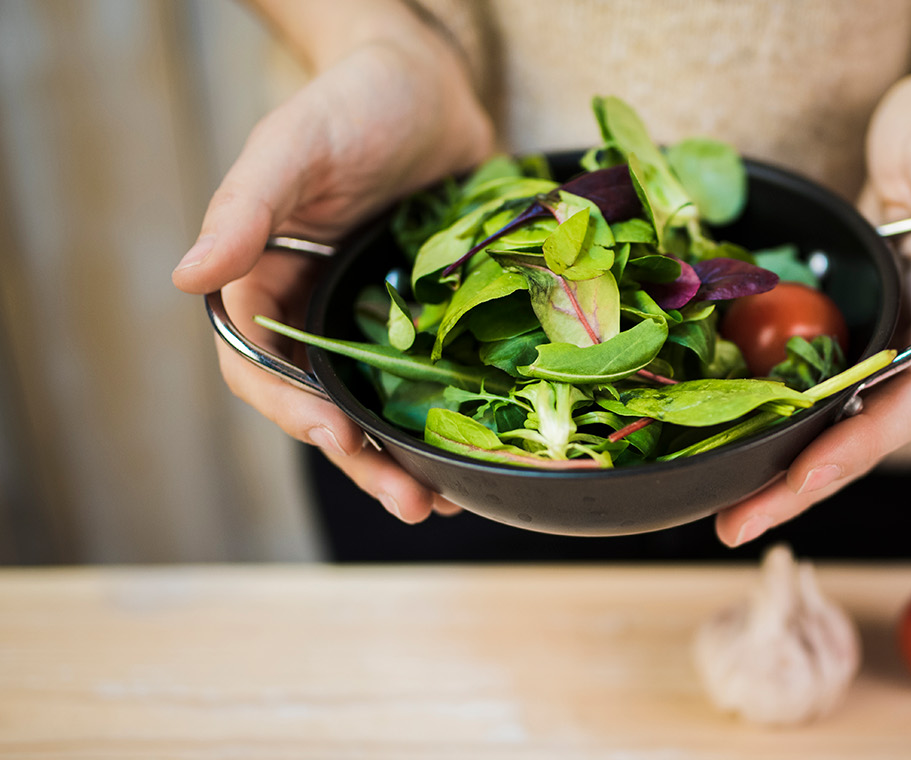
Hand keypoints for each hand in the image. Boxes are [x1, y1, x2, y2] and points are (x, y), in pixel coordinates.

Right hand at [172, 28, 491, 523]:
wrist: (432, 85)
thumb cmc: (351, 104)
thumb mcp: (293, 147)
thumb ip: (245, 209)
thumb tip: (187, 275)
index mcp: (265, 286)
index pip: (261, 370)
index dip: (292, 411)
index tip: (336, 437)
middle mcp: (317, 315)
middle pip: (327, 407)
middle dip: (363, 459)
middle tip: (410, 500)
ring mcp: (377, 321)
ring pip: (383, 405)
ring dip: (407, 455)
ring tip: (443, 498)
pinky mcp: (432, 318)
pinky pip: (437, 378)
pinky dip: (452, 417)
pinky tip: (482, 450)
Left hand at [714, 73, 910, 546]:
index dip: (862, 441)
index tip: (807, 474)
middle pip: (866, 433)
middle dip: (805, 484)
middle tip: (738, 526)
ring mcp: (882, 342)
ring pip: (836, 421)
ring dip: (785, 467)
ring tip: (728, 510)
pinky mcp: (850, 329)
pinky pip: (813, 386)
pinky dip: (777, 418)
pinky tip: (731, 439)